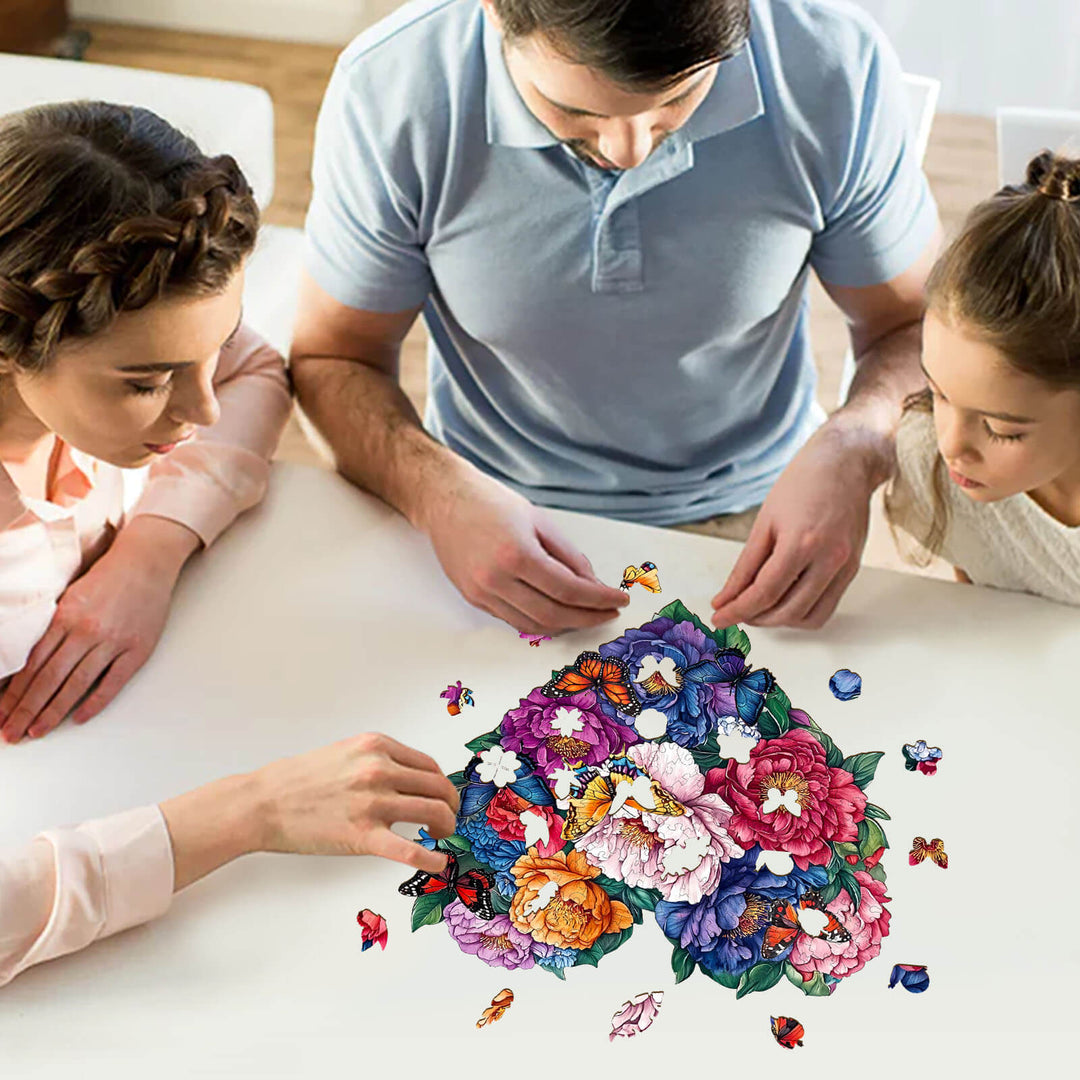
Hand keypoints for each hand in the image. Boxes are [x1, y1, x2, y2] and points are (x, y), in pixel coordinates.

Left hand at [0, 516, 198, 742]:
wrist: (146, 562)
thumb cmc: (108, 578)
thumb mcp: (70, 596)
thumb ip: (52, 627)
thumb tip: (29, 662)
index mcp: (65, 617)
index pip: (32, 664)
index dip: (14, 693)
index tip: (1, 714)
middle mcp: (86, 631)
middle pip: (49, 679)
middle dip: (26, 710)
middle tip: (11, 733)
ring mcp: (113, 641)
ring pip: (76, 684)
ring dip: (53, 712)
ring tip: (36, 731)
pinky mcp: (138, 649)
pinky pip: (113, 681)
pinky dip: (95, 702)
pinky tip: (78, 717)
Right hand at [161, 733, 460, 888]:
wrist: (263, 802)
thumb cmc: (299, 780)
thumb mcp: (345, 753)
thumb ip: (378, 761)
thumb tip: (411, 780)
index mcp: (376, 746)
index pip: (428, 765)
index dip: (442, 784)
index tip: (443, 796)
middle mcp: (379, 770)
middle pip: (438, 787)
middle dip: (451, 805)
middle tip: (450, 818)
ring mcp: (372, 802)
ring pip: (433, 812)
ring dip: (446, 826)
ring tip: (442, 836)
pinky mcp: (363, 836)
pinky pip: (410, 850)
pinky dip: (431, 859)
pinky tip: (440, 864)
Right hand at [415, 459, 627, 633]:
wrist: (444, 500)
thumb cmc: (492, 503)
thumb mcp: (540, 521)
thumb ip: (569, 556)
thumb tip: (593, 585)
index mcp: (516, 554)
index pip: (568, 589)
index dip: (599, 600)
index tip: (619, 601)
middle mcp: (496, 579)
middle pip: (553, 615)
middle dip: (587, 618)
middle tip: (607, 613)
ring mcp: (481, 592)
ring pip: (533, 624)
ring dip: (565, 625)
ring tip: (586, 614)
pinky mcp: (473, 598)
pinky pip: (513, 620)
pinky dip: (540, 620)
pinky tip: (557, 612)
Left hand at [710, 417, 891, 629]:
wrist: (846, 463)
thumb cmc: (803, 483)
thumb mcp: (765, 521)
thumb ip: (745, 565)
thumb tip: (727, 597)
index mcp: (801, 542)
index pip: (765, 592)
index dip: (738, 610)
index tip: (720, 616)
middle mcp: (829, 559)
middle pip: (787, 610)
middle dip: (756, 617)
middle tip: (735, 611)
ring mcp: (845, 566)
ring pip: (810, 617)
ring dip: (780, 620)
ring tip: (759, 608)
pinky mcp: (853, 569)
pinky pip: (827, 607)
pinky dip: (802, 612)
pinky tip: (784, 601)